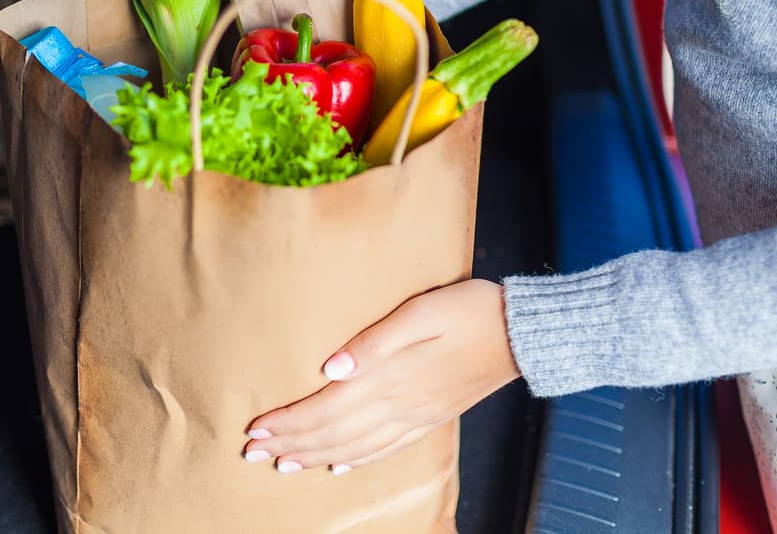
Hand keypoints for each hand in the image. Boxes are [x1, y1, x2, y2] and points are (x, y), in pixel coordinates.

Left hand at [243, 279, 520, 473]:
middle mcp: (399, 404)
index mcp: (390, 378)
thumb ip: (374, 341)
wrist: (524, 333)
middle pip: (333, 434)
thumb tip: (328, 369)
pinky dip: (358, 461)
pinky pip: (387, 448)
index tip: (254, 429)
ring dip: (316, 457)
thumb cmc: (470, 309)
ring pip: (356, 448)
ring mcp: (417, 415)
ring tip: (284, 464)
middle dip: (290, 444)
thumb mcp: (421, 311)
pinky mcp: (431, 417)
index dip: (288, 422)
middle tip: (251, 453)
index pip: (325, 409)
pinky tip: (340, 467)